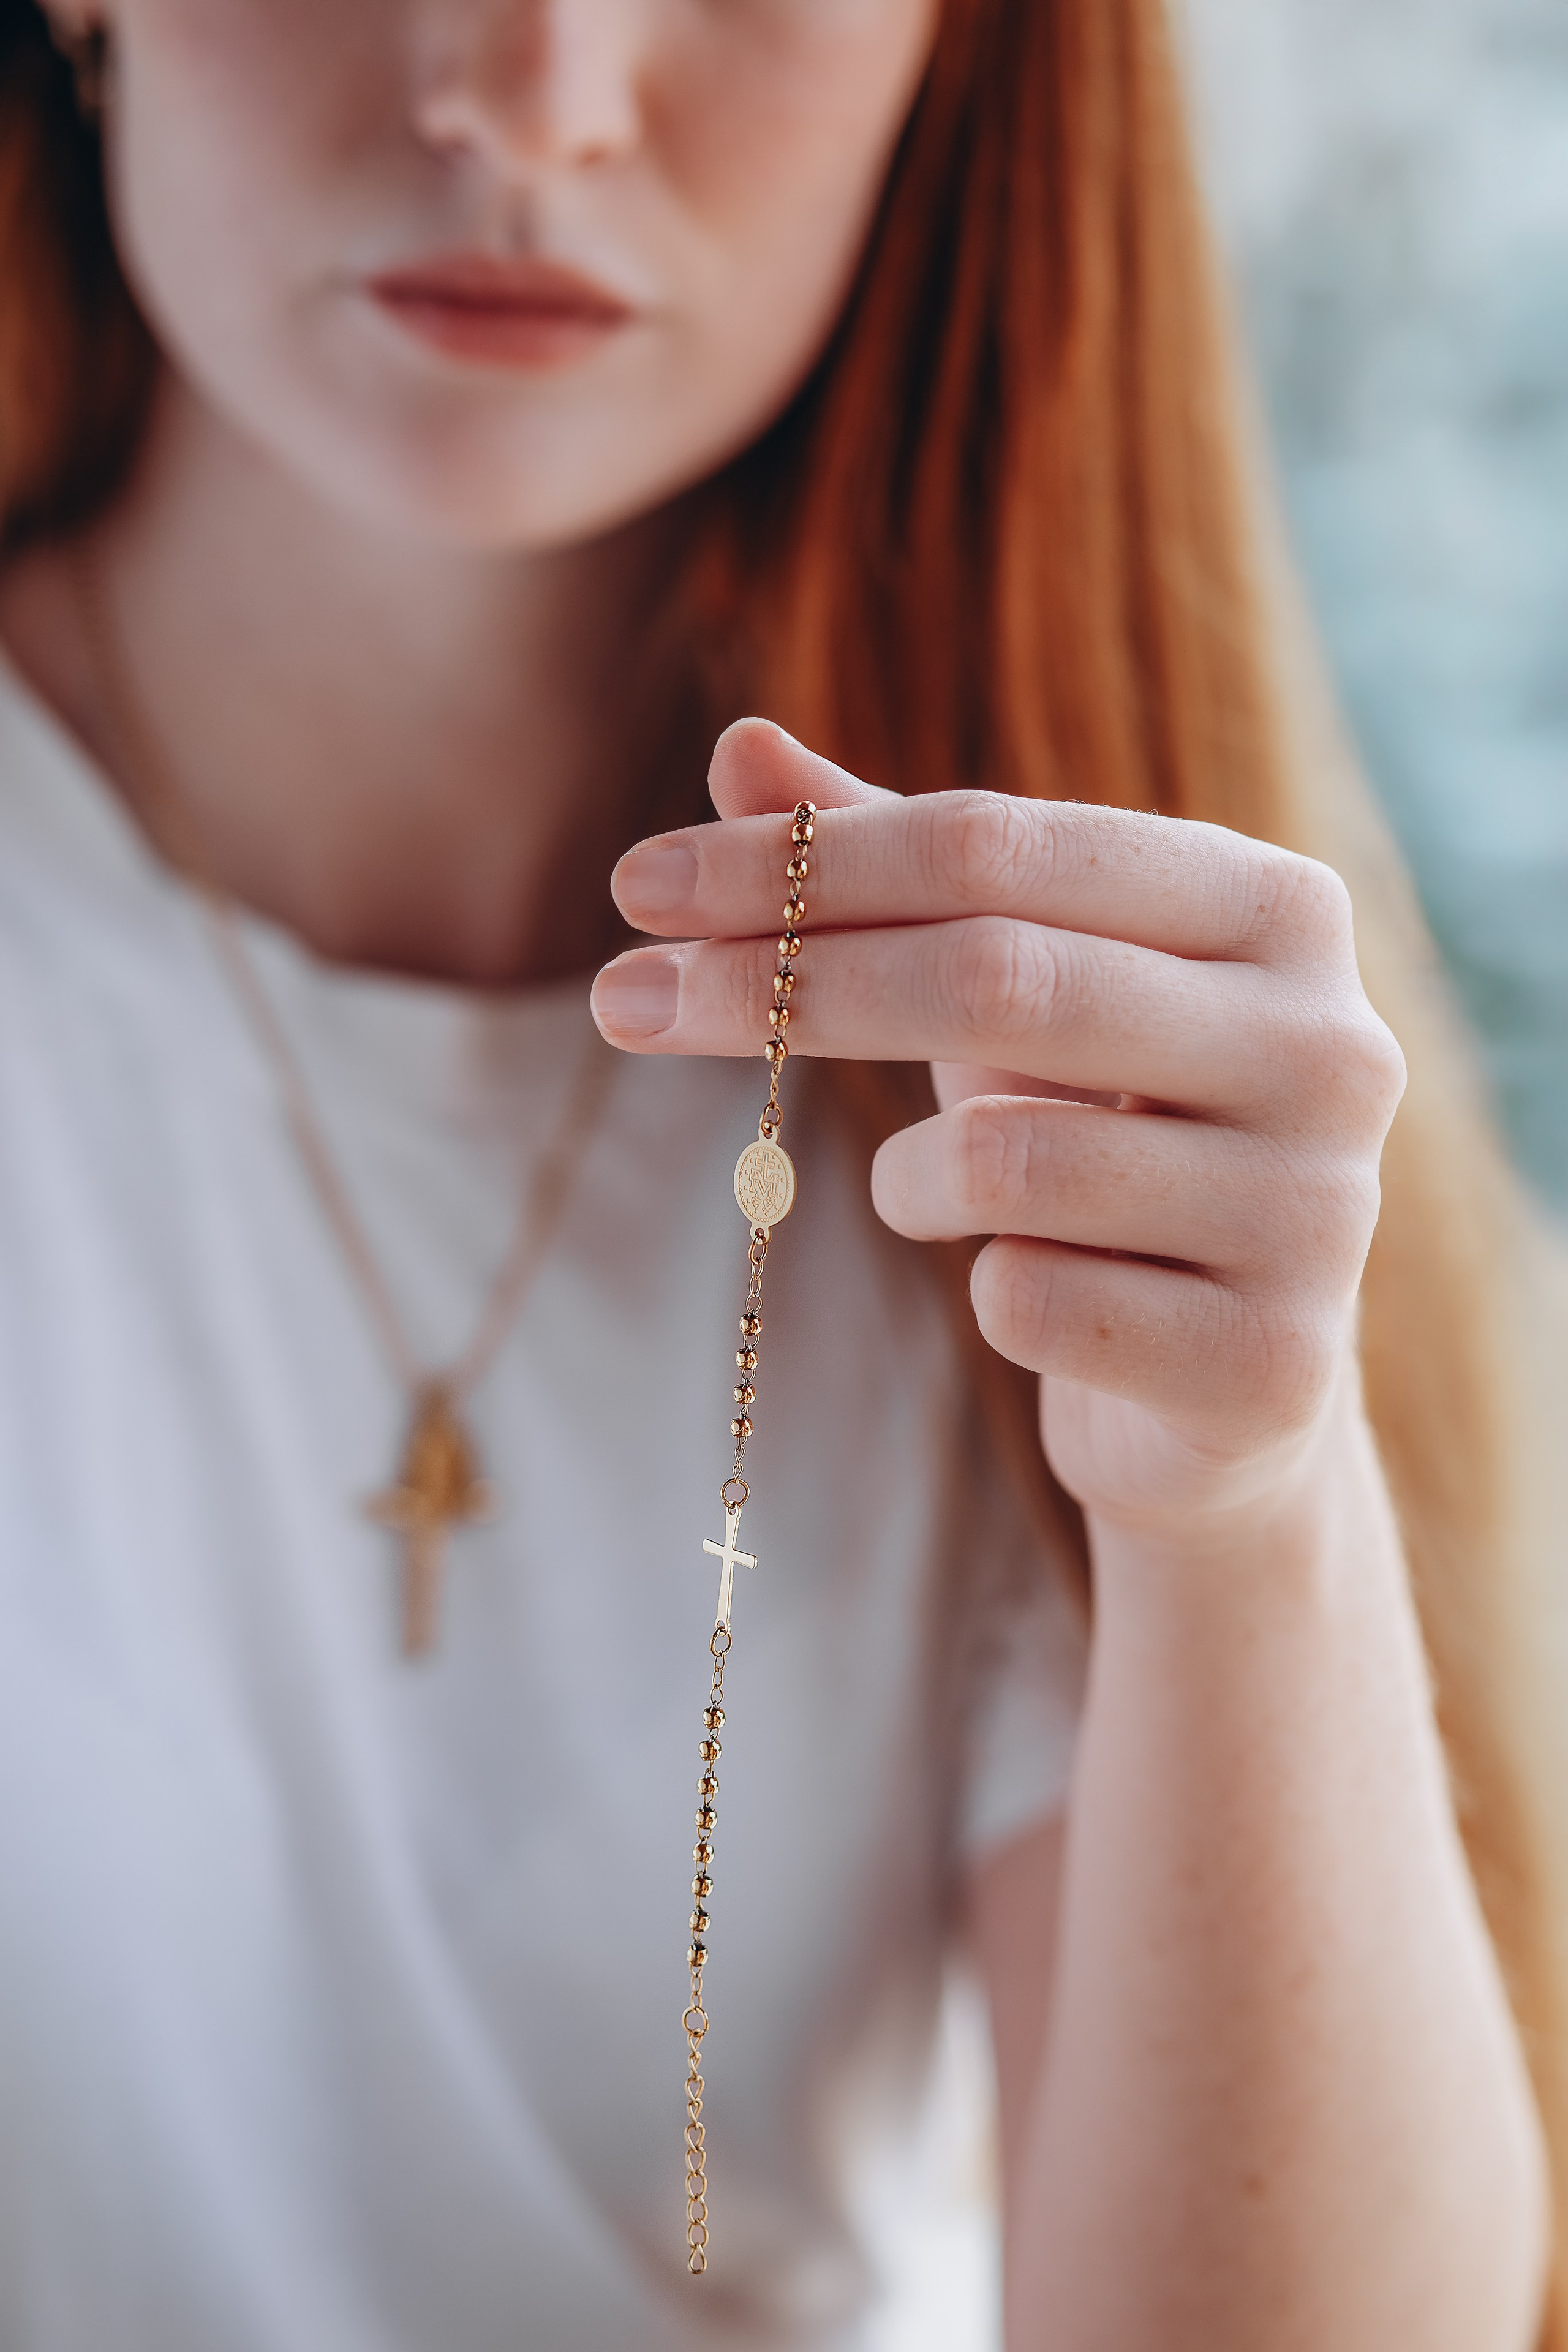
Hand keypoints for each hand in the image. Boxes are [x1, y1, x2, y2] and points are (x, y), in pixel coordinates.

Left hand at [592, 721, 1405, 1536]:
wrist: (1226, 1387)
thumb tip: (739, 744)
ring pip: (1006, 1158)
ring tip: (931, 1194)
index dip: (801, 861)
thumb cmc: (1104, 1139)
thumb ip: (897, 867)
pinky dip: (985, 1290)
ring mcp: (1321, 1212)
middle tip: (618, 999)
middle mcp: (1332, 1043)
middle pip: (996, 974)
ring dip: (909, 1180)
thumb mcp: (1011, 988)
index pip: (995, 842)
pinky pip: (1033, 1303)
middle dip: (780, 983)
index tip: (635, 886)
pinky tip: (1029, 1290)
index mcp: (1274, 909)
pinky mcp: (1274, 1366)